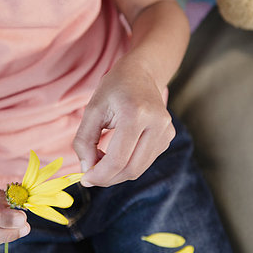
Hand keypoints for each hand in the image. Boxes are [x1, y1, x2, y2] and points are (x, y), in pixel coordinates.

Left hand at [73, 55, 174, 186]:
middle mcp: (157, 124)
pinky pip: (144, 162)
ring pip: (138, 169)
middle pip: (131, 169)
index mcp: (137, 114)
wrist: (142, 73)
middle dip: (107, 178)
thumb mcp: (92, 110)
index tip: (85, 179)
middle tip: (89, 174)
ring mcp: (166, 132)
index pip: (118, 159)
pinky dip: (126, 165)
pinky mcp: (168, 138)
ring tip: (100, 160)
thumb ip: (84, 141)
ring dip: (116, 173)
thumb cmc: (114, 88)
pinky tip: (116, 153)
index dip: (99, 175)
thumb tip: (86, 170)